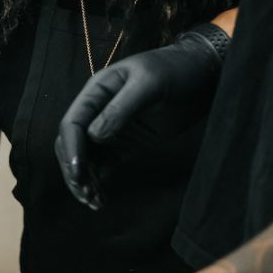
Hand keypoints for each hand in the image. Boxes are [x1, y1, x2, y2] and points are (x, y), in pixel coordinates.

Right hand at [56, 27, 225, 209]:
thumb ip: (122, 108)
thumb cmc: (174, 71)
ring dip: (85, 181)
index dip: (71, 149)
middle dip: (74, 170)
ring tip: (95, 202)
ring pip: (85, 159)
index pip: (72, 123)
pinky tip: (102, 199)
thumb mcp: (149, 84)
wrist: (200, 75)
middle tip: (87, 194)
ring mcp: (110, 129)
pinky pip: (103, 165)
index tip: (78, 173)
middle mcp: (97, 111)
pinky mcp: (125, 144)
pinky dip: (99, 183)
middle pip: (72, 144)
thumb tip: (95, 136)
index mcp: (97, 91)